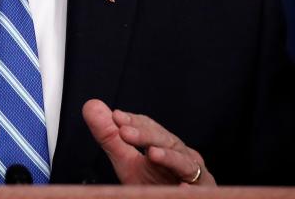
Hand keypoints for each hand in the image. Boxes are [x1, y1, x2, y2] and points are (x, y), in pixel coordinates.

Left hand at [82, 99, 215, 185]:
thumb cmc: (153, 185)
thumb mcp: (126, 163)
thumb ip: (110, 137)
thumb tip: (91, 105)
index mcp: (165, 147)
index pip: (151, 129)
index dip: (135, 123)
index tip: (117, 117)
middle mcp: (182, 157)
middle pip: (167, 141)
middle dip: (146, 135)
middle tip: (124, 132)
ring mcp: (194, 176)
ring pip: (184, 163)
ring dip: (169, 158)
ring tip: (153, 154)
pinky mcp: (204, 193)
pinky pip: (198, 191)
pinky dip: (191, 189)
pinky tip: (182, 189)